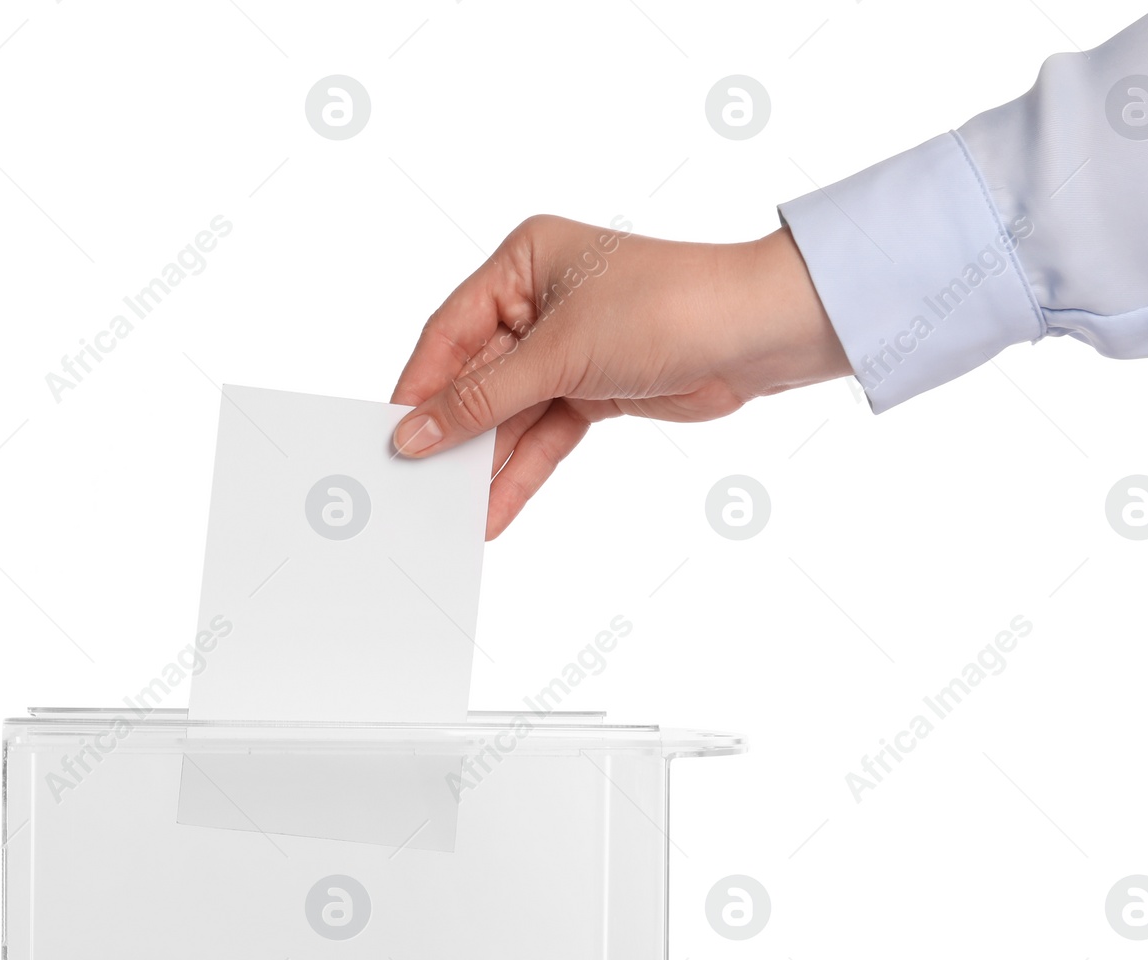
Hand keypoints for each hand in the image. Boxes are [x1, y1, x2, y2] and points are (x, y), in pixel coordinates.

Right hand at [390, 215, 849, 537]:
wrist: (755, 336)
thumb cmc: (667, 307)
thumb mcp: (558, 353)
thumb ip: (482, 399)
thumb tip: (416, 431)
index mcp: (523, 262)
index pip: (450, 331)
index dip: (420, 386)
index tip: (392, 435)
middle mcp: (540, 300)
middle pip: (478, 378)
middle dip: (453, 432)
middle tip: (416, 482)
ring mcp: (566, 349)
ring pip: (510, 415)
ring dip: (486, 462)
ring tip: (451, 509)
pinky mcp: (592, 389)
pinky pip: (543, 436)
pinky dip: (521, 471)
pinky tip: (494, 507)